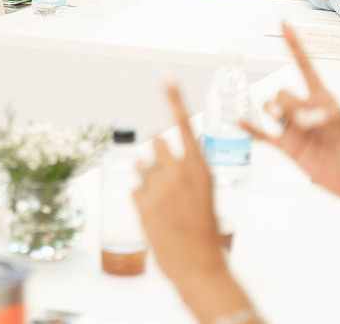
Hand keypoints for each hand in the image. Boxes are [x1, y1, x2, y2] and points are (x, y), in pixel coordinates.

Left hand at [134, 83, 251, 321]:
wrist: (199, 265)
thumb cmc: (205, 230)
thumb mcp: (204, 192)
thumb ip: (185, 170)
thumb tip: (154, 156)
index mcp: (200, 166)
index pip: (183, 122)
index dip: (173, 96)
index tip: (165, 74)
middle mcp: (179, 170)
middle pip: (156, 140)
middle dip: (156, 152)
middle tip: (163, 172)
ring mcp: (159, 186)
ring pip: (142, 163)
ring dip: (148, 175)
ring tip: (162, 200)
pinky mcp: (142, 202)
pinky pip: (134, 187)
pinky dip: (141, 198)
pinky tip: (154, 215)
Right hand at [243, 23, 339, 203]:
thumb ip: (331, 117)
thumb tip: (311, 113)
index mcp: (323, 100)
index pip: (305, 67)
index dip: (295, 46)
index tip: (285, 25)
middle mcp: (305, 110)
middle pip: (283, 91)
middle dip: (289, 103)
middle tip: (308, 122)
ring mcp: (294, 128)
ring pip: (271, 108)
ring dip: (274, 111)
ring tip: (288, 124)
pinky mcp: (288, 147)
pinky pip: (264, 134)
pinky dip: (251, 128)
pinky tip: (240, 121)